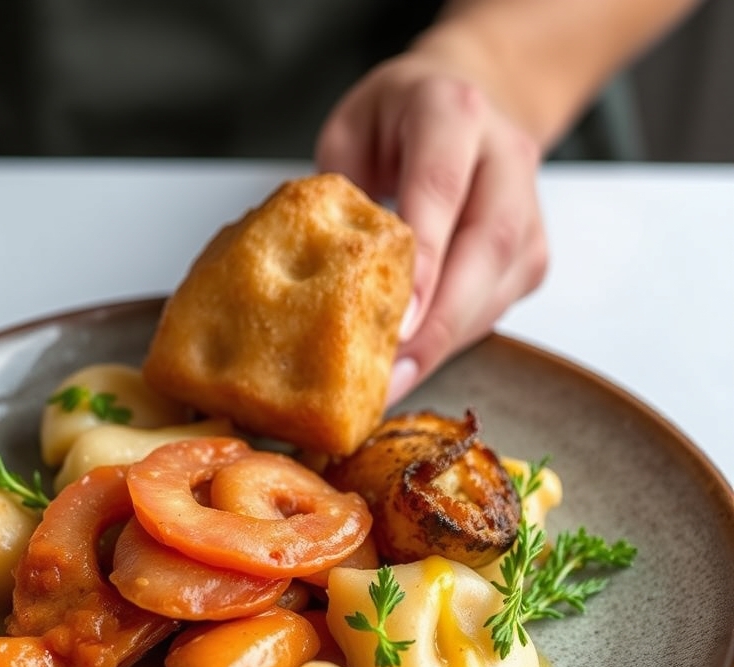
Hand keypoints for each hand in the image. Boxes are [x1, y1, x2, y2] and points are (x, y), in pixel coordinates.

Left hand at [315, 51, 548, 404]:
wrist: (473, 97)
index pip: (440, 188)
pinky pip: (496, 307)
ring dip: (446, 344)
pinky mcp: (532, 252)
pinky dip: (453, 341)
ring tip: (393, 387)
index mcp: (451, 113)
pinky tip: (414, 365)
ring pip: (497, 287)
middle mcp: (503, 158)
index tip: (395, 323)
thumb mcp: (349, 130)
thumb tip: (315, 275)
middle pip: (487, 247)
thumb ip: (336, 189)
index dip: (423, 259)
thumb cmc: (398, 118)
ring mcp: (528, 208)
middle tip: (391, 379)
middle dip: (438, 324)